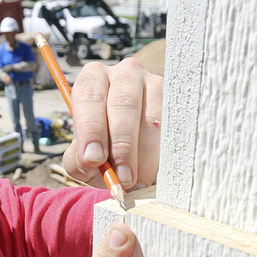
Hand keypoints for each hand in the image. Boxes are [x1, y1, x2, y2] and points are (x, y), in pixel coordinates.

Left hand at [63, 58, 161, 191]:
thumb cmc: (102, 145)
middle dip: (123, 146)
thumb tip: (94, 164)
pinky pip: (172, 128)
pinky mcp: (176, 101)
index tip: (94, 159)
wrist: (131, 141)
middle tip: (122, 178)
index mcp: (93, 79)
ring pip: (152, 118)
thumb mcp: (82, 152)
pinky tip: (156, 173)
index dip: (91, 129)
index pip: (89, 97)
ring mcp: (155, 83)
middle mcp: (124, 74)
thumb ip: (79, 161)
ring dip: (146, 156)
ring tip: (138, 182)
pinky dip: (163, 154)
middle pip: (124, 104)